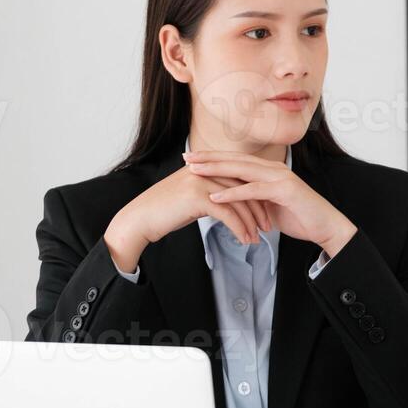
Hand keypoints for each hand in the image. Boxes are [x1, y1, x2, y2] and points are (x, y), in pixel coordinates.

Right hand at [105, 162, 273, 271]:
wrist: (139, 220)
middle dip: (259, 208)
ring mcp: (201, 182)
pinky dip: (239, 229)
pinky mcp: (197, 197)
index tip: (266, 212)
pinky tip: (244, 240)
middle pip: (243, 188)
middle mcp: (205, 170)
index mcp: (206, 167)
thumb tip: (230, 205)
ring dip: (251, 222)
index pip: (240, 178)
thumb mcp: (191, 198)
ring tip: (258, 238)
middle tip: (268, 226)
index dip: (255, 196)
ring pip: (238, 202)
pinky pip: (227, 214)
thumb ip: (211, 195)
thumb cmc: (164, 212)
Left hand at [181, 150, 357, 256]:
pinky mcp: (285, 190)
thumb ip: (253, 202)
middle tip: (187, 158)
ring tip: (195, 171)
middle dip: (210, 158)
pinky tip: (215, 196)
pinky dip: (233, 193)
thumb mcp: (270, 207)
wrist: (326, 226)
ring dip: (216, 170)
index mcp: (270, 170)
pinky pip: (254, 190)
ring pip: (242, 170)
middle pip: (236, 160)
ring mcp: (280, 178)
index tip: (193, 158)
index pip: (237, 160)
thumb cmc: (300, 217)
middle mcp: (275, 169)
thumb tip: (233, 207)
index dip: (214, 158)